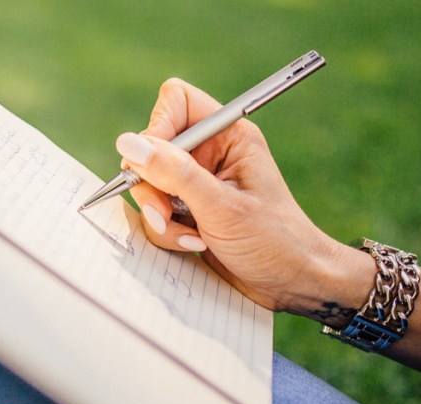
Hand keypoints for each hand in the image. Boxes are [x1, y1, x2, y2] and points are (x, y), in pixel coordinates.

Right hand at [117, 78, 370, 316]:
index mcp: (228, 136)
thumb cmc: (274, 241)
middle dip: (153, 185)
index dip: (158, 128)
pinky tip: (195, 244)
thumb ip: (174, 173)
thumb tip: (128, 144)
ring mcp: (196, 184)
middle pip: (152, 148)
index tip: (154, 163)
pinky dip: (167, 232)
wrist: (292, 284)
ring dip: (160, 216)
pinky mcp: (187, 211)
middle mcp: (210, 154)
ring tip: (191, 237)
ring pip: (148, 185)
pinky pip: (155, 213)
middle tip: (167, 212)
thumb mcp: (222, 206)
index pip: (176, 102)